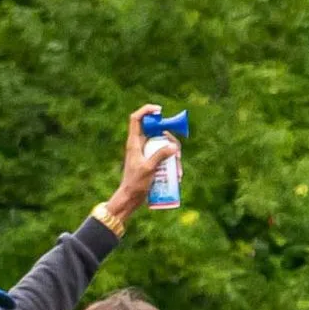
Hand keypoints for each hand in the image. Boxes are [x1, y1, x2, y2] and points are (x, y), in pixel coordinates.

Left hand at [109, 106, 176, 223]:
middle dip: (170, 139)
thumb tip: (174, 146)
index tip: (160, 111)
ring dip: (174, 156)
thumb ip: (160, 155)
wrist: (130, 199)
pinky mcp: (151, 162)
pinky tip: (177, 176)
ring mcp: (146, 154)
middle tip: (178, 152)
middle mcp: (140, 145)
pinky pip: (164, 158)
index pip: (137, 119)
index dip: (147, 111)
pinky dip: (172, 165)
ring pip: (164, 146)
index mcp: (134, 142)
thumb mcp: (149, 168)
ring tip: (178, 172)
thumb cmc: (135, 183)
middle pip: (157, 132)